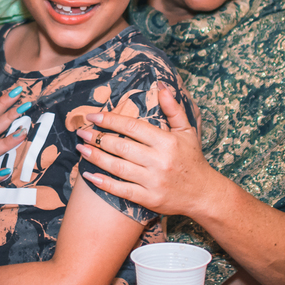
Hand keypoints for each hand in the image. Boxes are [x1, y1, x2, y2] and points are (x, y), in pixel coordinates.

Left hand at [73, 84, 209, 216]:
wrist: (203, 193)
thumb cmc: (192, 159)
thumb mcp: (187, 131)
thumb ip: (173, 108)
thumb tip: (161, 85)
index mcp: (167, 142)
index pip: (132, 127)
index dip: (110, 120)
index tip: (93, 116)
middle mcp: (159, 161)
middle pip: (121, 147)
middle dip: (98, 138)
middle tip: (81, 131)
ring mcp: (153, 182)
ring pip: (118, 168)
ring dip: (96, 157)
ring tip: (81, 148)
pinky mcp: (149, 199)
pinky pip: (122, 190)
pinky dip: (104, 184)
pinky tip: (89, 176)